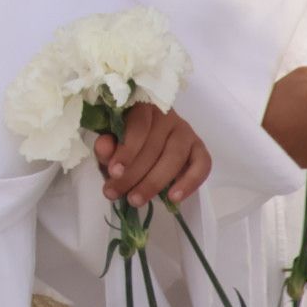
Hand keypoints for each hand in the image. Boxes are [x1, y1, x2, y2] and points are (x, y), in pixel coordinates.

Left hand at [92, 103, 211, 208]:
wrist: (147, 143)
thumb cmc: (125, 142)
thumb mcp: (110, 144)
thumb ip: (106, 145)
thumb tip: (104, 148)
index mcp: (142, 107)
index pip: (138, 125)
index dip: (126, 150)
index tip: (114, 172)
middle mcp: (167, 115)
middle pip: (154, 145)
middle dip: (133, 173)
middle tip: (115, 193)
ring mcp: (185, 131)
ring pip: (174, 156)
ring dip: (154, 182)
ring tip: (136, 200)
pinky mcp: (199, 148)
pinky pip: (202, 164)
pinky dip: (189, 182)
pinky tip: (173, 198)